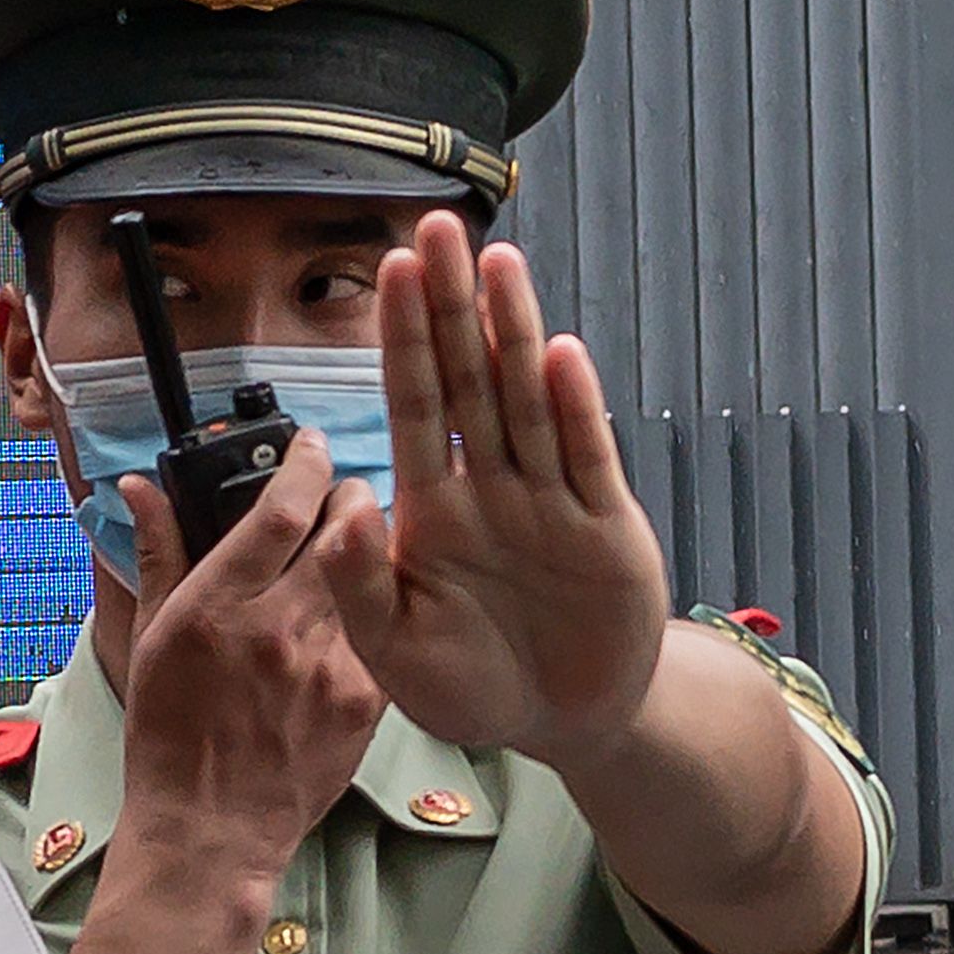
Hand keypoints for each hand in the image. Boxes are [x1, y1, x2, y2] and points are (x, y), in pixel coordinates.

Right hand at [114, 432, 391, 886]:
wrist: (210, 830)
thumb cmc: (170, 739)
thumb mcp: (148, 639)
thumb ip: (158, 554)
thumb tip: (141, 487)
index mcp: (218, 607)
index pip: (282, 507)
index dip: (306, 460)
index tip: (310, 444)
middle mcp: (278, 629)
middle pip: (347, 524)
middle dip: (350, 494)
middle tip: (339, 496)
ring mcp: (327, 667)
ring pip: (374, 572)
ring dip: (367, 550)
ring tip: (348, 556)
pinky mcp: (363, 702)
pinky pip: (383, 629)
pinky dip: (375, 611)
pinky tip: (357, 618)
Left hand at [330, 213, 670, 763]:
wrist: (564, 726)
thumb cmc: (472, 689)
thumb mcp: (392, 651)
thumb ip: (361, 582)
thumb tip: (349, 503)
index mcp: (432, 509)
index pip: (412, 406)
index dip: (402, 339)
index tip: (388, 270)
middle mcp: (490, 487)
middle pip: (468, 379)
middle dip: (453, 305)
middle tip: (438, 228)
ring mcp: (550, 501)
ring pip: (527, 400)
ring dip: (513, 332)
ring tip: (499, 263)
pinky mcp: (605, 526)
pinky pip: (587, 457)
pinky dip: (575, 408)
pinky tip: (558, 354)